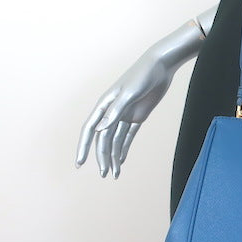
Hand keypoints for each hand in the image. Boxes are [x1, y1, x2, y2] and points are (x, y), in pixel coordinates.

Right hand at [74, 50, 173, 177]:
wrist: (160, 66)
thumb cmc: (142, 75)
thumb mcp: (129, 93)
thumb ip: (115, 111)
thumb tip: (99, 130)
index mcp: (105, 104)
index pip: (90, 130)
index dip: (83, 147)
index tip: (80, 163)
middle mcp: (112, 111)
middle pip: (103, 139)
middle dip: (102, 157)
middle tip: (105, 175)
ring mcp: (124, 114)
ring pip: (115, 140)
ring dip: (113, 157)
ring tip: (114, 174)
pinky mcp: (137, 116)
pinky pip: (128, 136)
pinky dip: (124, 149)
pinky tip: (121, 161)